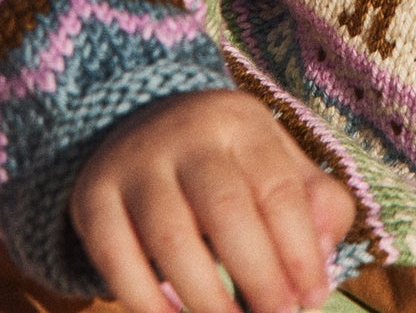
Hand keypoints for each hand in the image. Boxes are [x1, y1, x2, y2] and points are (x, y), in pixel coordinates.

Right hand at [70, 90, 353, 312]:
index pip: (277, 189)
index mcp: (241, 121)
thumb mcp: (276, 163)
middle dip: (258, 277)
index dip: (299, 251)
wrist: (143, 127)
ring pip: (171, 240)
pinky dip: (147, 303)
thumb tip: (322, 252)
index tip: (311, 298)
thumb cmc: (229, 164)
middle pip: (225, 211)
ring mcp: (135, 163)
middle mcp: (186, 132)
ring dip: (206, 299)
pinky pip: (117, 260)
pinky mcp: (93, 197)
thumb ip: (315, 203)